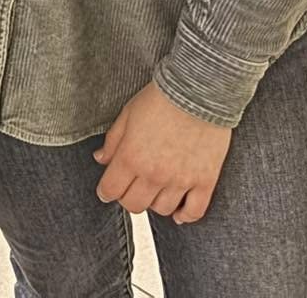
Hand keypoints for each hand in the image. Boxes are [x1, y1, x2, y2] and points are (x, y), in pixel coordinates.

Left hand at [92, 80, 231, 222]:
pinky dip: (185, 216)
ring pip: (162, 209)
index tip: (108, 189)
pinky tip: (179, 212)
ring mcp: (180, 180)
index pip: (111, 190)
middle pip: (134, 204)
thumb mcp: (127, 115)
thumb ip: (112, 141)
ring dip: (155, 202)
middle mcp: (154, 174)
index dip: (106, 191)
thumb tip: (100, 159)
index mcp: (131, 157)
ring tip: (156, 190)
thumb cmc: (161, 99)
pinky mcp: (205, 181)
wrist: (198, 91)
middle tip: (132, 187)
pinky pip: (194, 211)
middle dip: (128, 197)